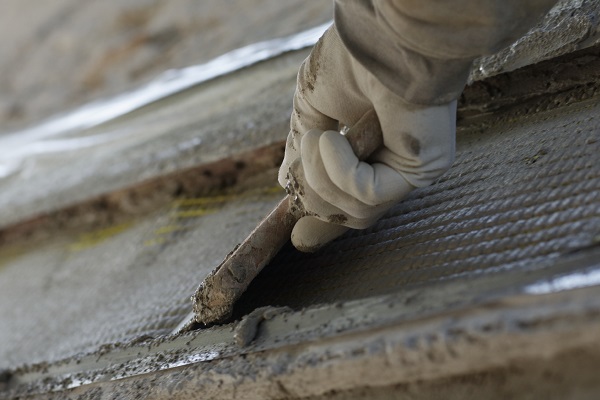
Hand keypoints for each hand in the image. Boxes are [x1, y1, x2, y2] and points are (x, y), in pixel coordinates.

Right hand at [279, 25, 456, 251]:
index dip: (320, 215)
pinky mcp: (421, 171)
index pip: (348, 201)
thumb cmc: (352, 61)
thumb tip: (284, 182)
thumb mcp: (312, 109)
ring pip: (354, 213)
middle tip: (309, 147)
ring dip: (321, 177)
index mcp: (371, 154)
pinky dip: (340, 170)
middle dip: (315, 191)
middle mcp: (393, 167)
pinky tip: (334, 138)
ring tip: (319, 136)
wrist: (382, 36)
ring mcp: (409, 171)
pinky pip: (366, 196)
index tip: (298, 235)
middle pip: (347, 215)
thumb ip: (302, 149)